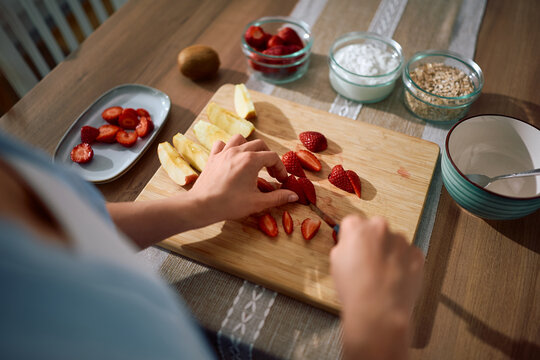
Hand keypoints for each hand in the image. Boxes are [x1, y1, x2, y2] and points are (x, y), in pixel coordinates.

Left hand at [189, 135, 297, 222]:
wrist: (202, 205)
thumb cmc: (230, 204)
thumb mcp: (258, 203)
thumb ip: (278, 197)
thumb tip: (294, 195)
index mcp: (251, 160)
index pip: (272, 157)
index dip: (280, 168)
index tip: (281, 180)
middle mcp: (238, 151)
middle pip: (259, 145)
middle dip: (268, 157)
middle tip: (270, 172)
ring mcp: (223, 152)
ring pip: (240, 139)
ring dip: (249, 147)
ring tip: (252, 160)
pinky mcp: (212, 157)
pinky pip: (222, 144)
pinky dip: (229, 147)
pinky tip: (231, 158)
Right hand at [330, 215, 423, 359]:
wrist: (379, 310)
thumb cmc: (355, 289)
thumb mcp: (335, 262)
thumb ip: (345, 246)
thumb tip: (351, 245)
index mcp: (357, 227)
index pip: (353, 223)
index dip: (352, 238)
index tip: (354, 249)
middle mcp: (380, 228)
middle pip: (376, 229)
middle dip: (373, 242)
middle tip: (368, 263)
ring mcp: (401, 241)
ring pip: (394, 242)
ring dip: (389, 253)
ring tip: (381, 275)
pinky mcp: (416, 254)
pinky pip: (408, 255)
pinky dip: (403, 263)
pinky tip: (393, 279)